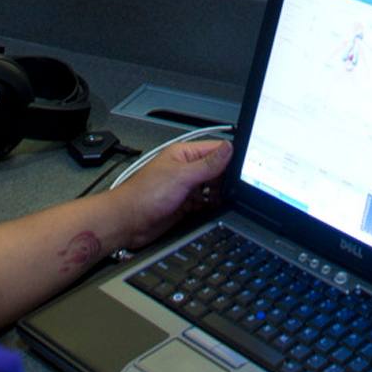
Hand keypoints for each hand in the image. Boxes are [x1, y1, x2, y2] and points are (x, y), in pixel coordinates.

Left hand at [112, 136, 232, 254]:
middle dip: (225, 178)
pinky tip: (215, 209)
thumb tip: (228, 148)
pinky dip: (211, 207)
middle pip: (216, 170)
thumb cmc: (143, 195)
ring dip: (218, 194)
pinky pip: (204, 204)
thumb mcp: (181, 176)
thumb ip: (207, 164)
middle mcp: (185, 170)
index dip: (230, 156)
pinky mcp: (184, 206)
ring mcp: (185, 188)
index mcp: (183, 154)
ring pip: (211, 188)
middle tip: (235, 187)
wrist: (127, 222)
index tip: (244, 166)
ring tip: (224, 199)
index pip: (214, 149)